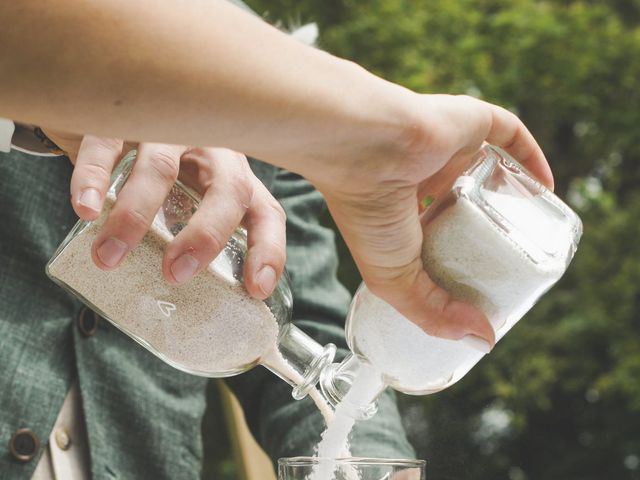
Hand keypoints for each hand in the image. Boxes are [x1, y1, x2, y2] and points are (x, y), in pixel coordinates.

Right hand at [43, 131, 285, 299]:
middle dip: (206, 235)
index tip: (256, 289)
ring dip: (135, 216)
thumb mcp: (194, 202)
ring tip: (110, 257)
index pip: (266, 212)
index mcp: (236, 178)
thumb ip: (195, 239)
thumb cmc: (169, 172)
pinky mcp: (123, 118)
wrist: (124, 111)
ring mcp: (171, 129)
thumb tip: (183, 304)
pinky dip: (93, 177)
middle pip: (229, 188)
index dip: (269, 250)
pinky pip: (108, 144)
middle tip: (175, 274)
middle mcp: (214, 150)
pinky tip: (84, 209)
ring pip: (161, 168)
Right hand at [309, 93, 553, 346]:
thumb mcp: (395, 279)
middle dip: (488, 231)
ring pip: (489, 172)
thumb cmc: (368, 211)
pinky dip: (529, 159)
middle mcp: (424, 176)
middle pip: (467, 204)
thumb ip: (434, 312)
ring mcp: (447, 147)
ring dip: (510, 196)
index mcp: (398, 207)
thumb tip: (483, 338)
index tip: (478, 280)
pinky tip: (545, 188)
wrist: (364, 149)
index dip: (457, 254)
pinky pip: (509, 135)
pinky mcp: (469, 120)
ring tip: (532, 228)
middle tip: (511, 261)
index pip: (434, 231)